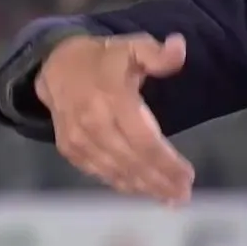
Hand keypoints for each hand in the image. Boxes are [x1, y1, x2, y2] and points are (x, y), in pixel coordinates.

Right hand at [38, 33, 194, 203]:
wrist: (57, 65)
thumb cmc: (106, 58)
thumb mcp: (134, 46)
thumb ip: (157, 53)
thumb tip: (180, 48)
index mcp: (113, 97)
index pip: (144, 140)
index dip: (167, 162)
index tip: (188, 176)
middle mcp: (93, 122)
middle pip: (132, 161)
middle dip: (160, 181)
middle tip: (184, 195)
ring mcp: (78, 139)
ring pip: (115, 171)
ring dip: (144, 188)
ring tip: (170, 199)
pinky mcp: (70, 149)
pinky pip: (99, 172)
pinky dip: (121, 184)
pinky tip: (141, 191)